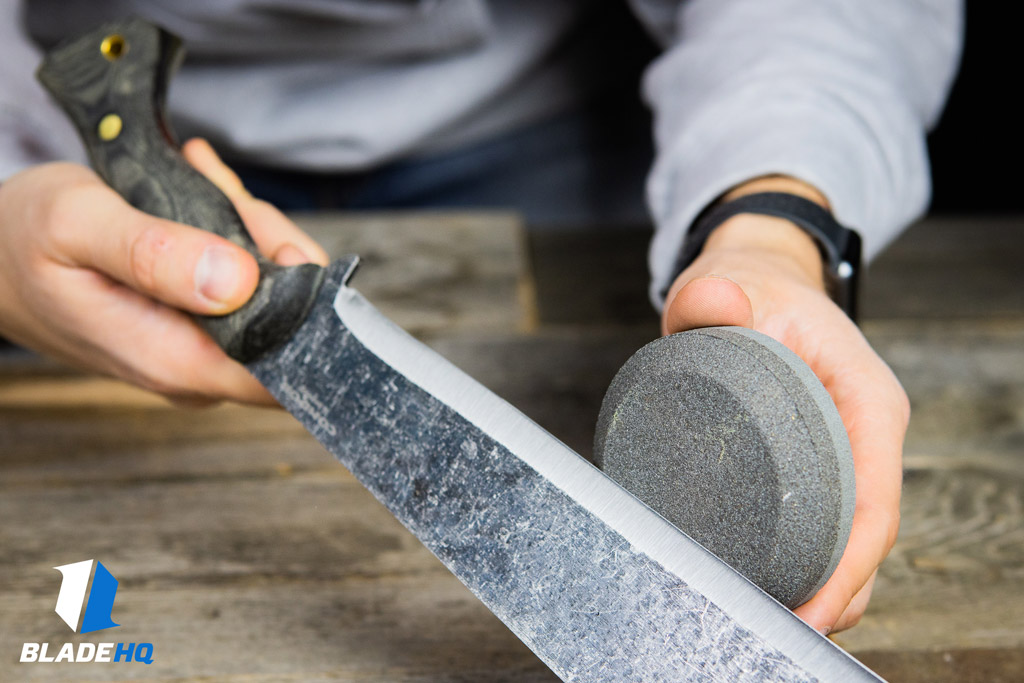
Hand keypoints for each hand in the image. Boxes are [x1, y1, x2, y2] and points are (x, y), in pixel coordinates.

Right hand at [0, 139, 327, 404]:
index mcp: (175, 362)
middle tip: (220, 192)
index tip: (279, 242)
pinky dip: (229, 231)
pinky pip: (244, 281)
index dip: (307, 302)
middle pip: (291, 319)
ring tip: (198, 182)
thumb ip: (156, 254)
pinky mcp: (199, 326)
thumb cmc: (20, 241)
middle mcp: (197, 369)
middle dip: (270, 245)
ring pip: (271, 292)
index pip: (289, 363)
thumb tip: (236, 280)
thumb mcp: (78, 225)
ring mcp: (200, 349)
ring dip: (245, 228)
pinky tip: (196, 193)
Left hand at [663, 180, 908, 634]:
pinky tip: (760, 590)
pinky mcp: (816, 469)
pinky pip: (820, 527)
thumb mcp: (727, 282)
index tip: (810, 610)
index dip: (849, 566)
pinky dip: (799, 566)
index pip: (875, 500)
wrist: (755, 284)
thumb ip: (710, 294)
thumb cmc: (752, 289)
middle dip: (830, 594)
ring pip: (846, 542)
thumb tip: (712, 303)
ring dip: (815, 589)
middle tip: (770, 628)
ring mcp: (843, 458)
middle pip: (865, 538)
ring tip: (759, 619)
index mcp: (866, 400)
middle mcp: (864, 438)